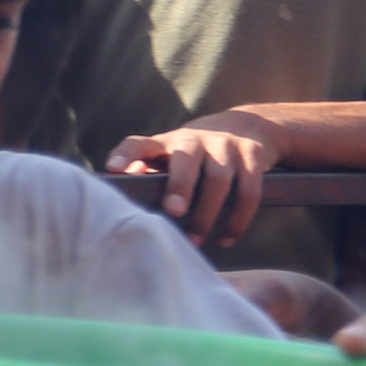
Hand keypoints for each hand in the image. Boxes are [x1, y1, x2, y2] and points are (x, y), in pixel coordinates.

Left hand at [109, 115, 277, 248]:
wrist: (250, 125)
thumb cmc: (197, 151)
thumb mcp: (171, 155)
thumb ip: (148, 170)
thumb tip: (125, 181)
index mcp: (167, 142)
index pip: (140, 143)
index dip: (125, 154)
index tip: (112, 168)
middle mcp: (195, 139)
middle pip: (186, 160)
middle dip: (180, 186)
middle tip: (174, 212)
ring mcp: (226, 145)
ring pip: (219, 179)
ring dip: (207, 213)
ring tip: (195, 241)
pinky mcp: (253, 155)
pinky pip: (249, 190)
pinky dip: (238, 218)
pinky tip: (227, 238)